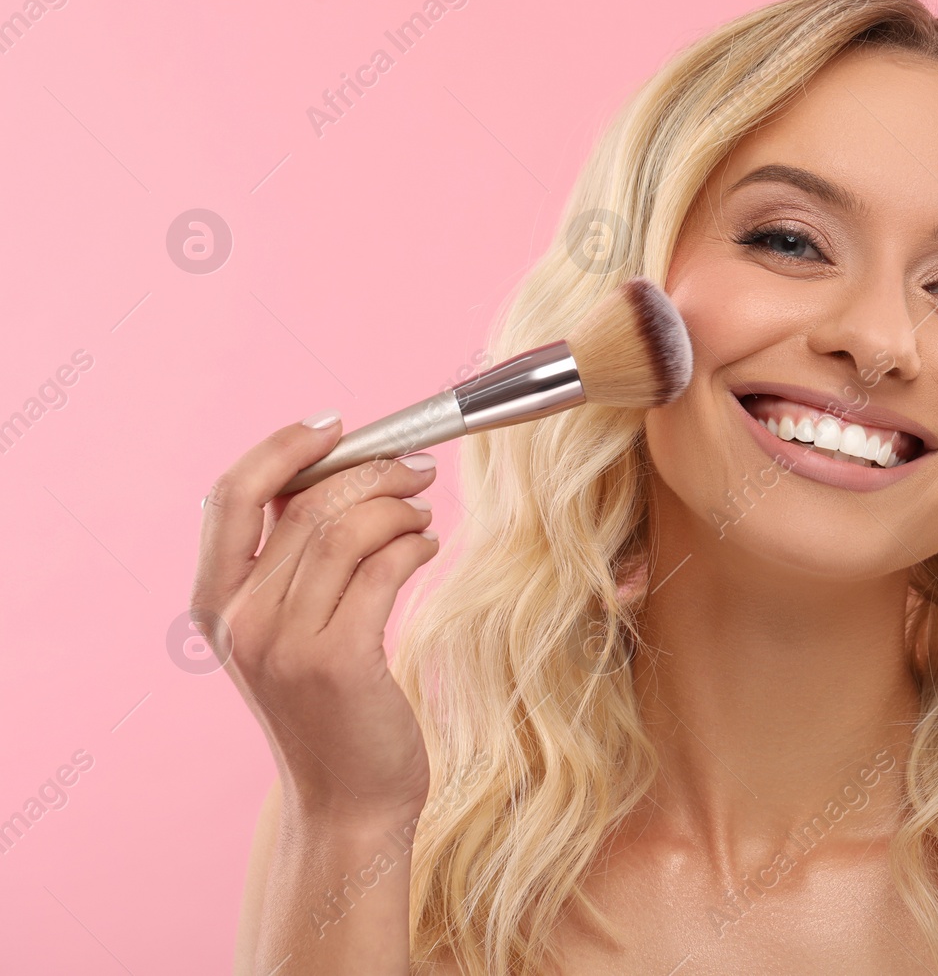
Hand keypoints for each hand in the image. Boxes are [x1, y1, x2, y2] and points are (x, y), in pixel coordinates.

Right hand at [192, 409, 439, 825]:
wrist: (348, 804)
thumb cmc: (331, 711)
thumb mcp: (290, 633)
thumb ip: (296, 566)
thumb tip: (344, 475)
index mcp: (216, 604)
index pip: (232, 494)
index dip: (283, 447)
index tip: (336, 426)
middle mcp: (241, 620)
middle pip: (307, 502)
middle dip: (371, 471)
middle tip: (416, 469)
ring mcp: (285, 641)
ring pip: (348, 528)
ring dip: (399, 507)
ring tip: (422, 516)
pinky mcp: (338, 661)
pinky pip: (383, 567)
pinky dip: (414, 544)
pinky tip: (427, 548)